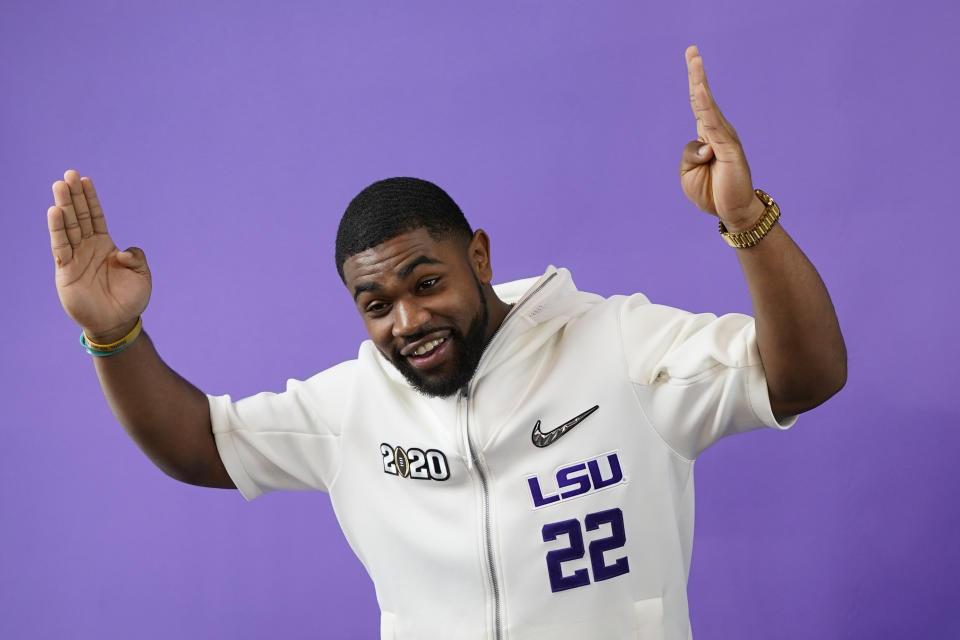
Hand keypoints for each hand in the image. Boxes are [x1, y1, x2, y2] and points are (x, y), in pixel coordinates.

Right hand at [48, 170, 150, 341]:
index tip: (85, 179)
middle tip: (68, 175)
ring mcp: (75, 258)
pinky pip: (61, 247)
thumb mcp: (142, 275)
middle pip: (79, 216)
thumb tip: (123, 251)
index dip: (90, 199)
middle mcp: (88, 248)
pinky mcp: (66, 271)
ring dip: (63, 207)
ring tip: (59, 187)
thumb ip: (137, 258)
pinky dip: (57, 230)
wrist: (117, 322)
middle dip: (74, 196)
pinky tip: (55, 212)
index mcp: (105, 245)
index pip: (95, 217)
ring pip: (68, 227)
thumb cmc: (130, 299)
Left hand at [679, 46, 763, 231]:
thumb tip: (703, 143)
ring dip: (700, 82)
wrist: (731, 211)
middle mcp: (717, 131)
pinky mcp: (729, 149)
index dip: (694, 80)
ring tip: (695, 60)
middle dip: (697, 72)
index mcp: (706, 135)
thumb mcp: (688, 172)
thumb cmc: (710, 191)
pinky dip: (707, 108)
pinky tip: (701, 92)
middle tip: (691, 49)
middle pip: (703, 97)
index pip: (698, 103)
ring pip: (708, 106)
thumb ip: (689, 154)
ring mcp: (724, 138)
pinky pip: (714, 125)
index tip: (691, 56)